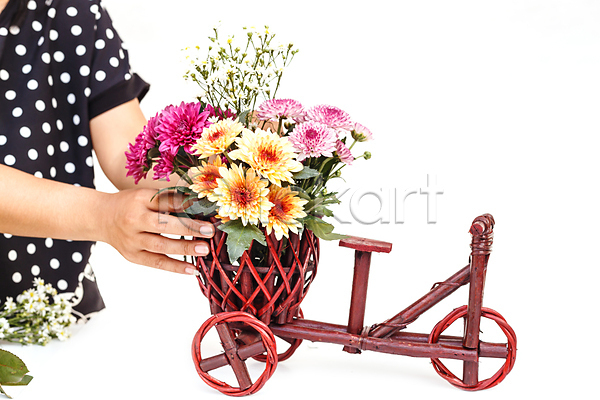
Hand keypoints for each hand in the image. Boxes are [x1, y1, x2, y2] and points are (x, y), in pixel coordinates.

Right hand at [99, 188, 213, 274]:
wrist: (100, 218)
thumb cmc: (130, 204)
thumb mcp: (146, 195)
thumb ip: (169, 199)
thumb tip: (200, 205)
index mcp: (139, 200)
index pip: (166, 203)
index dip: (187, 206)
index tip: (206, 210)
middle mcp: (134, 220)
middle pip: (163, 225)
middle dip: (188, 228)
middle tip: (210, 231)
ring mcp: (132, 240)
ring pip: (161, 246)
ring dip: (185, 249)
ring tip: (205, 250)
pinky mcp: (132, 256)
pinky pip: (156, 263)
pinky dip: (175, 267)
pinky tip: (192, 269)